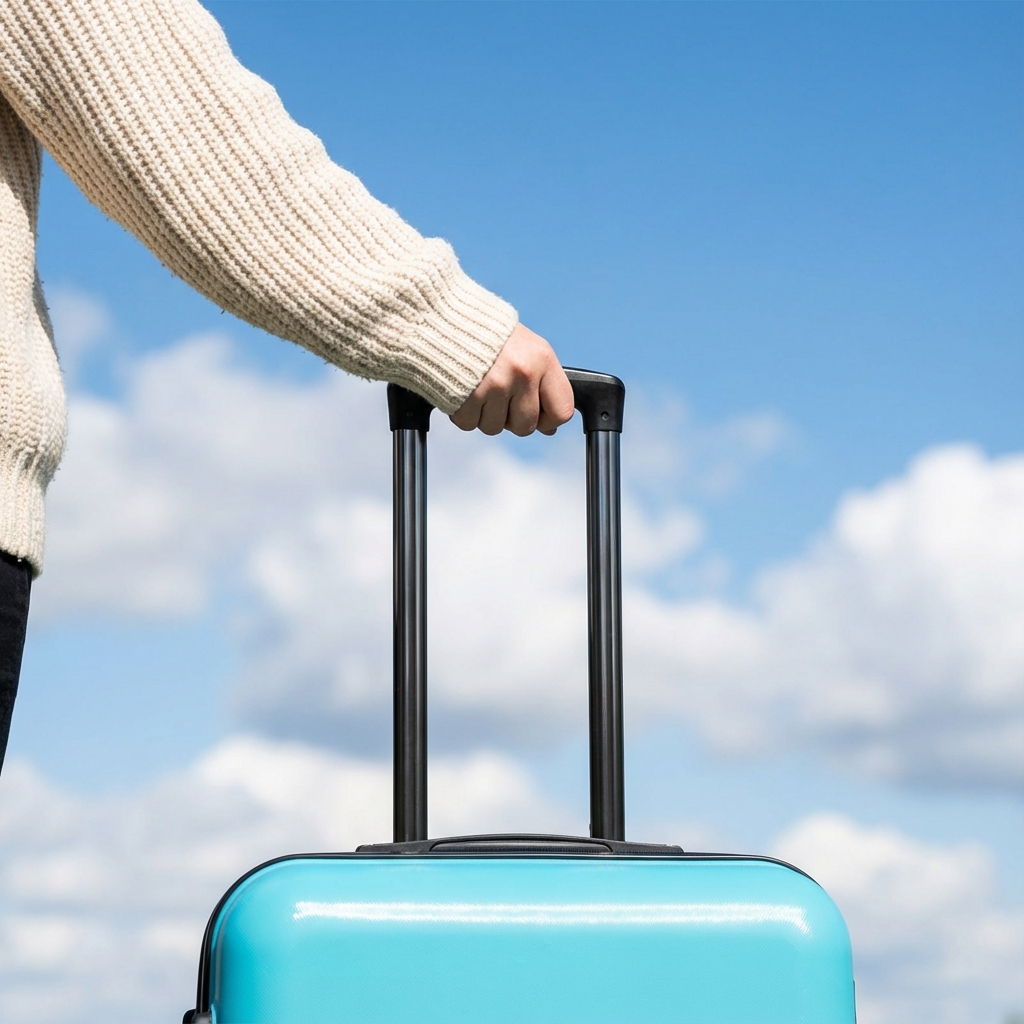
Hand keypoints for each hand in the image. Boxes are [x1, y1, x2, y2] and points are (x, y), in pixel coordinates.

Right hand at [451, 324, 574, 435]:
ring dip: (485, 415)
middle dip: (511, 419)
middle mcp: (522, 373)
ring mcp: (494, 385)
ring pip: (495, 428)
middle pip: (526, 426)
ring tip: (479, 387)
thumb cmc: (488, 335)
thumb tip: (550, 427)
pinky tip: (463, 390)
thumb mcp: (526, 348)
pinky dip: (464, 413)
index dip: (549, 421)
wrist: (444, 317)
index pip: (562, 411)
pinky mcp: (467, 396)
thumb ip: (541, 384)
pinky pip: (469, 424)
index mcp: (543, 359)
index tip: (538, 416)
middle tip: (500, 396)